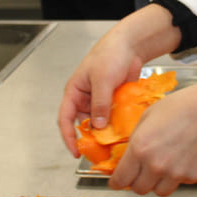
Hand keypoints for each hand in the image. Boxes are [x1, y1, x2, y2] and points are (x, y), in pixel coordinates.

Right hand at [58, 4, 181, 155]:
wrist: (130, 45)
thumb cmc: (109, 55)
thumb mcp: (102, 80)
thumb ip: (99, 104)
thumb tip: (98, 127)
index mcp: (75, 92)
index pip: (65, 119)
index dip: (68, 136)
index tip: (75, 151)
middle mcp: (86, 99)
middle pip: (84, 124)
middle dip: (92, 138)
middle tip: (101, 152)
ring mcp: (101, 101)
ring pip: (100, 123)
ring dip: (107, 132)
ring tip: (115, 144)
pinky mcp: (115, 102)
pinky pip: (114, 118)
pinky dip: (118, 125)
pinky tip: (125, 132)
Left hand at [108, 73, 196, 196]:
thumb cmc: (181, 106)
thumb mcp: (148, 116)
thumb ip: (135, 139)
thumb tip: (127, 156)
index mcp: (140, 148)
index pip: (121, 179)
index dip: (116, 182)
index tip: (117, 182)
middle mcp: (156, 165)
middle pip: (138, 189)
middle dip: (137, 182)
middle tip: (142, 173)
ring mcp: (176, 174)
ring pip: (159, 191)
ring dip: (158, 183)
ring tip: (164, 166)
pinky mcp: (193, 177)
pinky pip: (180, 183)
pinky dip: (178, 176)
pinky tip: (183, 159)